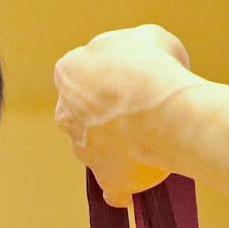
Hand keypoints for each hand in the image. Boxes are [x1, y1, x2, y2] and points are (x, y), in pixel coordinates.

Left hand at [53, 24, 196, 206]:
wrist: (161, 110)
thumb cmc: (153, 67)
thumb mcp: (149, 38)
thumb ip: (136, 51)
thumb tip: (144, 61)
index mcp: (69, 72)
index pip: (81, 73)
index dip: (107, 77)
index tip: (129, 79)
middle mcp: (67, 112)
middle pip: (83, 114)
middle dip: (104, 114)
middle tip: (138, 111)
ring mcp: (82, 148)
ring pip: (96, 150)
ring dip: (116, 149)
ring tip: (147, 145)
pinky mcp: (105, 177)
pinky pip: (113, 188)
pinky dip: (123, 188)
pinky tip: (137, 188)